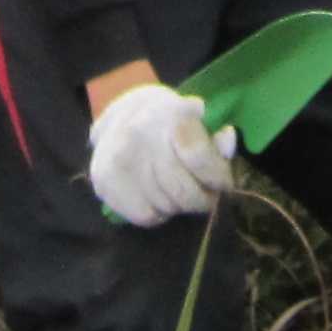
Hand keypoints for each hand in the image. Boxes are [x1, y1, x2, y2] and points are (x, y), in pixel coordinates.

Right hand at [86, 82, 234, 226]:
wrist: (121, 115)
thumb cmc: (168, 121)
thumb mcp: (196, 120)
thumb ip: (214, 136)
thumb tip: (228, 140)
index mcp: (169, 113)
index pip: (199, 157)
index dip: (217, 177)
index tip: (223, 183)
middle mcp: (139, 133)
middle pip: (184, 191)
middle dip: (201, 199)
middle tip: (204, 195)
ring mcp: (118, 159)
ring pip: (167, 207)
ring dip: (179, 206)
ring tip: (176, 189)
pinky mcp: (103, 181)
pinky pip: (145, 216)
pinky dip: (158, 213)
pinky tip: (156, 194)